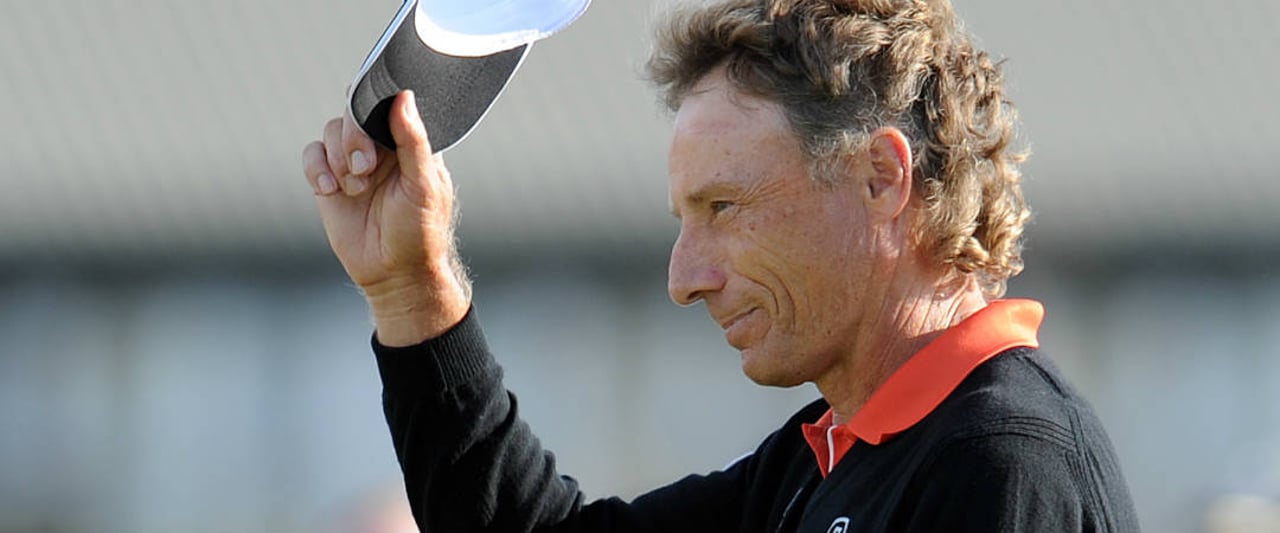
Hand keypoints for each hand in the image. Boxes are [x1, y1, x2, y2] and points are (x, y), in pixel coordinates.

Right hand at [301, 91, 469, 345]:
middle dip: (354, 137)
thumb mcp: (424, 185)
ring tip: (355, 188)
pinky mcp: (329, 180)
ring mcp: (353, 162)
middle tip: (365, 168)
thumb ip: (414, 140)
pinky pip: (312, 155)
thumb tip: (404, 96)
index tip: (370, 118)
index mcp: (409, 142)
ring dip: (337, 156)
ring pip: (331, 131)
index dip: (374, 104)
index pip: (387, 104)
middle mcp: (380, 147)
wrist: (394, 273)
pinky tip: (330, 190)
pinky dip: (316, 168)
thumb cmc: (419, 231)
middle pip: (353, 112)